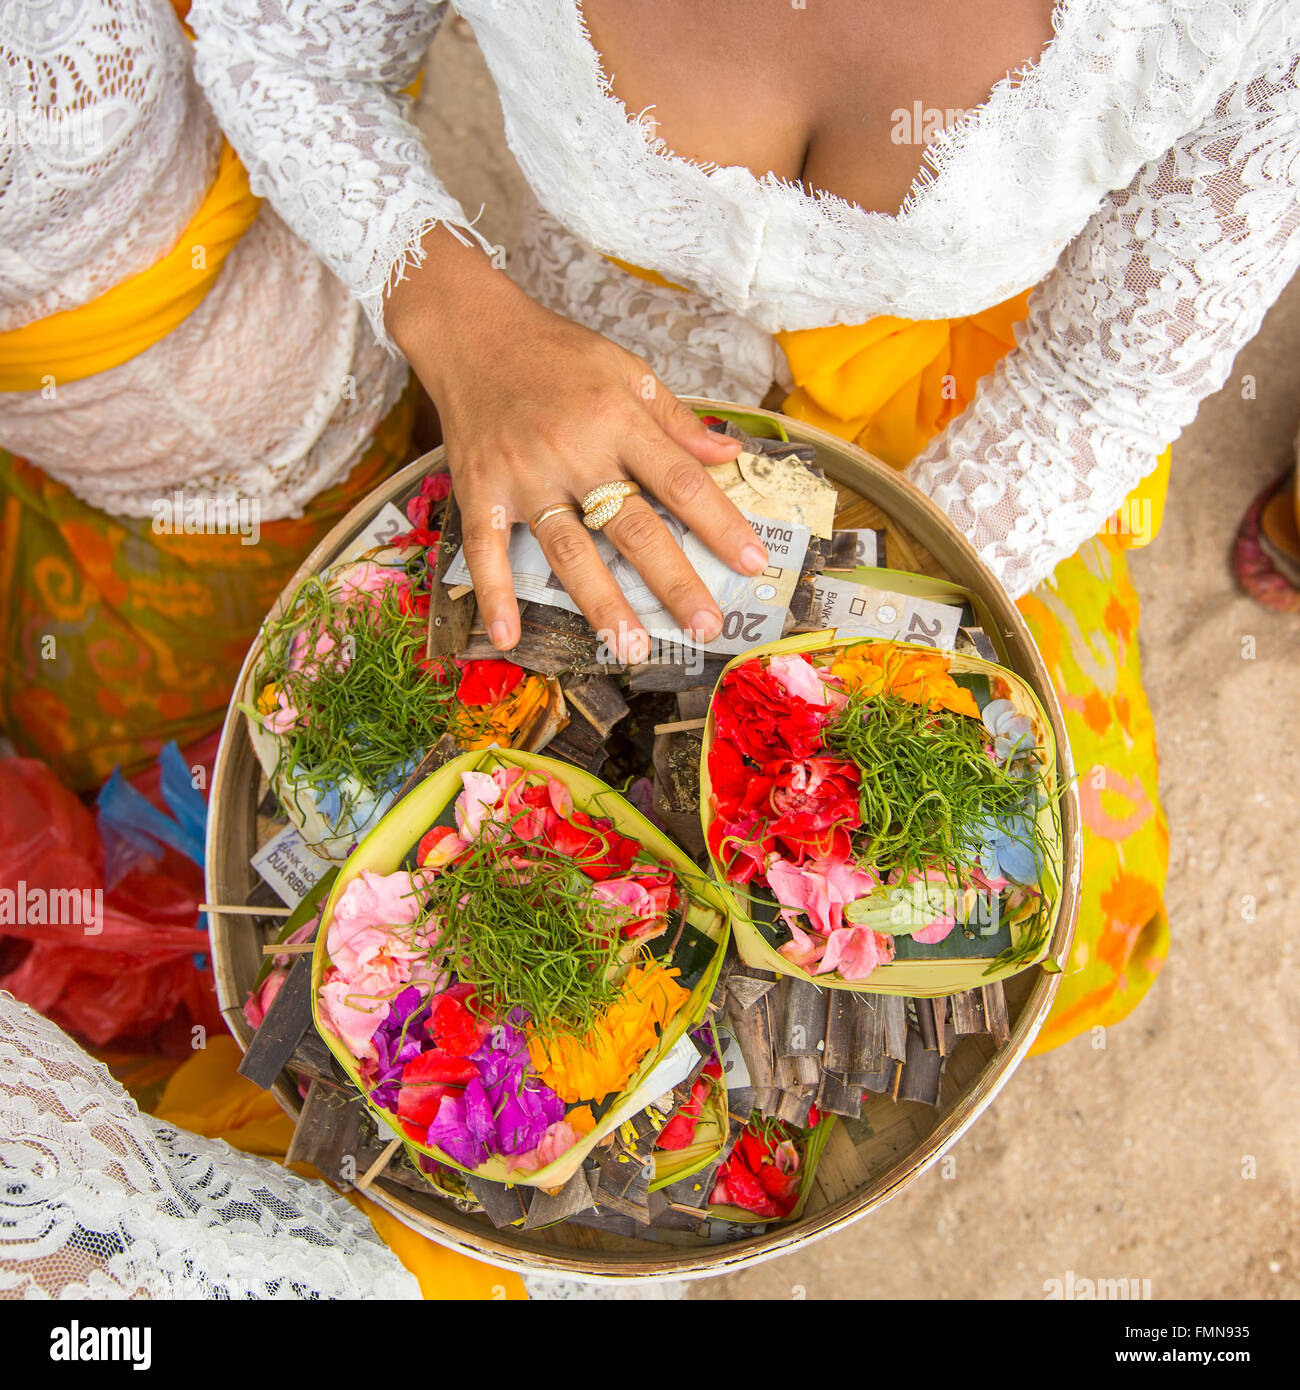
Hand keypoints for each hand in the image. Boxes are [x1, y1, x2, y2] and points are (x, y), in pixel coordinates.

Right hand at [386, 227, 768, 661]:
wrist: (470, 331)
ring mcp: (525, 476)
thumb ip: (676, 420)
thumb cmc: (556, 353)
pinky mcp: (481, 491)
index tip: (750, 563)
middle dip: (673, 581)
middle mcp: (574, 452)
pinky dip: (495, 595)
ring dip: (601, 603)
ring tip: (631, 647)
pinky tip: (510, 637)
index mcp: (618, 420)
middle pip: (632, 527)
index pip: (680, 480)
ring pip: (569, 550)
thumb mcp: (625, 370)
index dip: (719, 523)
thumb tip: (730, 455)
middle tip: (704, 627)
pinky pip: (487, 550)